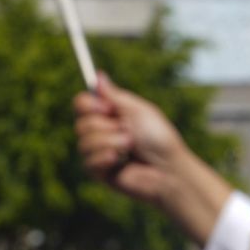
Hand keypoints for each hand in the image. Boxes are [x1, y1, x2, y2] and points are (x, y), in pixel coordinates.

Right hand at [74, 73, 231, 244]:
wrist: (169, 169)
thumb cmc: (159, 138)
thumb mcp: (137, 110)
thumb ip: (114, 96)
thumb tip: (98, 76)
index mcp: (110, 115)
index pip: (81, 104)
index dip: (88, 104)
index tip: (107, 108)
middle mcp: (101, 133)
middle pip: (80, 123)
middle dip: (105, 127)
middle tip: (128, 131)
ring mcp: (99, 153)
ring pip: (83, 143)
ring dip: (110, 142)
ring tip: (130, 147)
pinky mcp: (99, 173)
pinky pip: (88, 162)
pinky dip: (106, 158)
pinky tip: (121, 161)